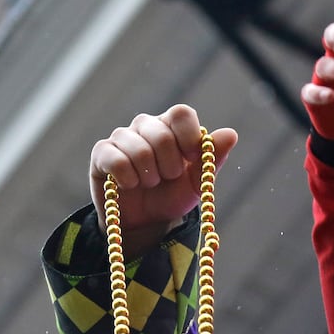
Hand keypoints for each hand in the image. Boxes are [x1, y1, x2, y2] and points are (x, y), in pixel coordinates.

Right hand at [88, 104, 237, 257]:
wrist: (146, 220)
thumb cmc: (173, 195)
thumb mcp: (197, 182)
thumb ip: (213, 158)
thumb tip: (231, 133)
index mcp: (172, 127)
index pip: (182, 113)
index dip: (188, 137)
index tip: (191, 158)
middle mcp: (146, 125)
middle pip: (161, 134)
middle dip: (170, 166)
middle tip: (167, 178)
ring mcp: (122, 137)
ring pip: (139, 150)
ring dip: (150, 177)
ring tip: (150, 183)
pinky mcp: (102, 153)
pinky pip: (117, 160)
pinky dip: (129, 179)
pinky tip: (130, 185)